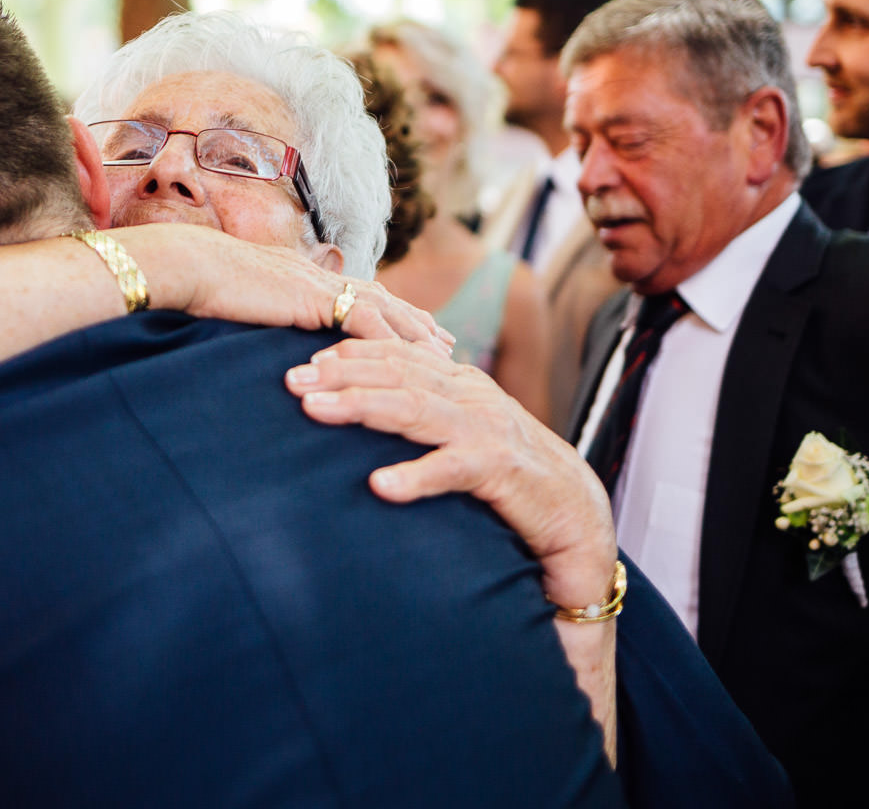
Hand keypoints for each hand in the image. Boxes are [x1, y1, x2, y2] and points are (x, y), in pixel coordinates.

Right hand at [116, 224, 452, 353]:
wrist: (185, 269)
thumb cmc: (195, 289)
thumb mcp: (235, 306)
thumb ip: (256, 320)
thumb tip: (255, 339)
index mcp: (300, 276)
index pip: (355, 294)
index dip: (386, 312)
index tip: (411, 329)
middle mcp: (316, 275)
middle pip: (381, 298)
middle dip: (415, 321)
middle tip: (447, 341)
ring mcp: (319, 285)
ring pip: (383, 309)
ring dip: (416, 332)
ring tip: (444, 354)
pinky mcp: (315, 299)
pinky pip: (365, 321)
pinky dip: (393, 340)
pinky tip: (415, 358)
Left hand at [284, 338, 615, 610]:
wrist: (577, 514)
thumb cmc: (510, 476)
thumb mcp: (462, 433)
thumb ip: (425, 412)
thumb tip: (367, 400)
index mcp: (459, 383)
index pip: (396, 355)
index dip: (348, 355)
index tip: (301, 363)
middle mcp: (471, 396)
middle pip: (397, 373)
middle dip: (340, 373)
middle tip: (291, 381)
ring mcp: (486, 429)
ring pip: (416, 408)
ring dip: (362, 406)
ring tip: (315, 411)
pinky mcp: (501, 470)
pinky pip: (452, 469)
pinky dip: (416, 476)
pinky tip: (380, 485)